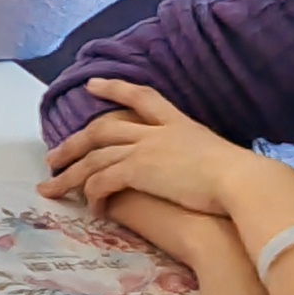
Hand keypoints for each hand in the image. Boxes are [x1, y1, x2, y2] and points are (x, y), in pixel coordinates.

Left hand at [45, 79, 267, 220]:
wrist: (243, 182)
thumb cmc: (243, 177)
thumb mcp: (219, 157)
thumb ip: (200, 158)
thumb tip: (199, 170)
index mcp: (179, 122)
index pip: (141, 97)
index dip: (115, 88)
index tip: (93, 84)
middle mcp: (156, 131)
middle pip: (102, 129)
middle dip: (73, 142)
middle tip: (52, 155)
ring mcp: (144, 149)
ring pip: (93, 157)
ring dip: (69, 174)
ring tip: (50, 187)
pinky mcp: (137, 170)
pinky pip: (102, 181)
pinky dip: (92, 195)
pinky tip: (90, 209)